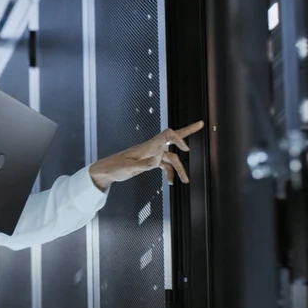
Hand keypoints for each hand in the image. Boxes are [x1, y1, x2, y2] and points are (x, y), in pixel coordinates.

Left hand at [88, 121, 204, 190]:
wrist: (107, 171)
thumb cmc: (115, 167)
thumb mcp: (128, 168)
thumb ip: (143, 164)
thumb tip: (157, 162)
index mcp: (148, 146)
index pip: (167, 135)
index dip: (178, 138)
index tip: (186, 148)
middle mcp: (152, 148)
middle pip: (172, 138)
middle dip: (187, 131)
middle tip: (201, 124)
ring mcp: (152, 154)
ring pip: (171, 158)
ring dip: (180, 169)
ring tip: (185, 181)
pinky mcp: (150, 162)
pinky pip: (165, 165)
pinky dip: (170, 173)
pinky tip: (170, 182)